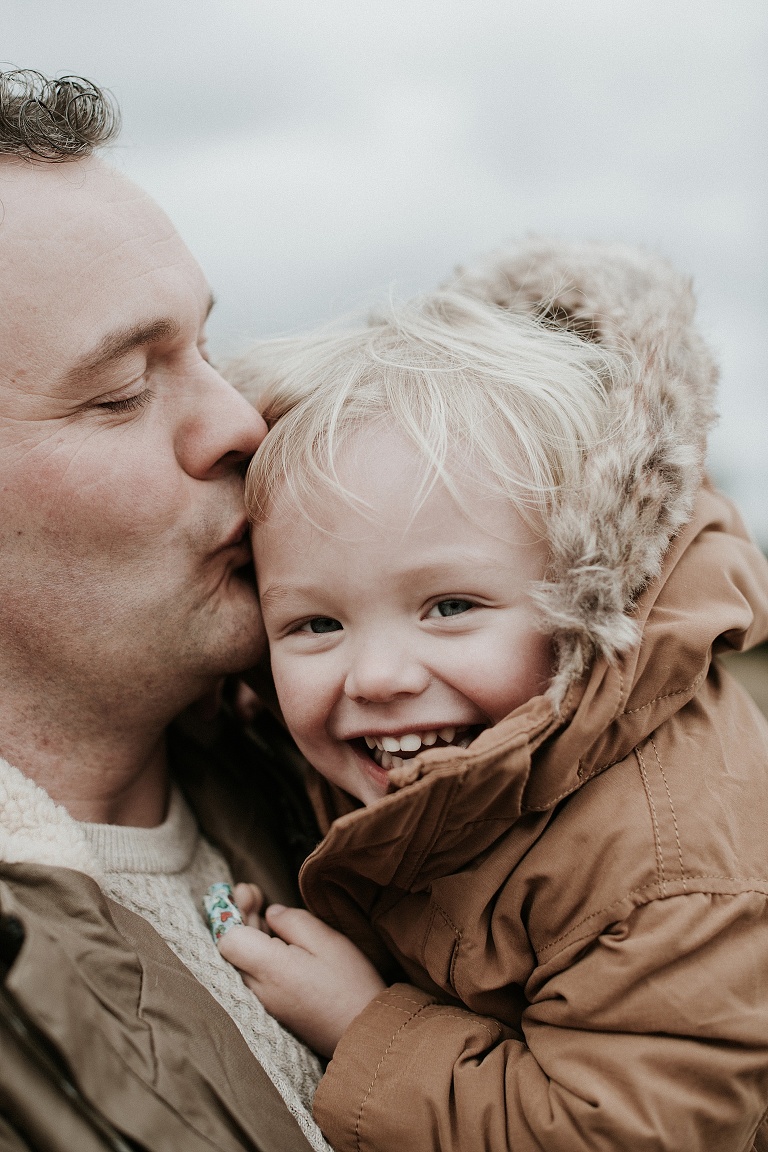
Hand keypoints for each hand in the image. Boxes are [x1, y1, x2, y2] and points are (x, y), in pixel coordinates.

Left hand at [218, 885, 385, 1057]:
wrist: (364, 1033)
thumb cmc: (350, 985)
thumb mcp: (327, 941)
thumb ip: (293, 921)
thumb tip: (270, 913)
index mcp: (270, 969)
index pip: (227, 939)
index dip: (232, 912)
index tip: (248, 892)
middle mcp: (258, 989)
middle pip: (231, 948)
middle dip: (238, 916)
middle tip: (251, 890)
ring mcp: (264, 1002)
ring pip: (241, 961)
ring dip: (246, 932)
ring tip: (258, 906)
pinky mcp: (273, 1009)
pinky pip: (253, 975)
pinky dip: (255, 951)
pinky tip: (269, 936)